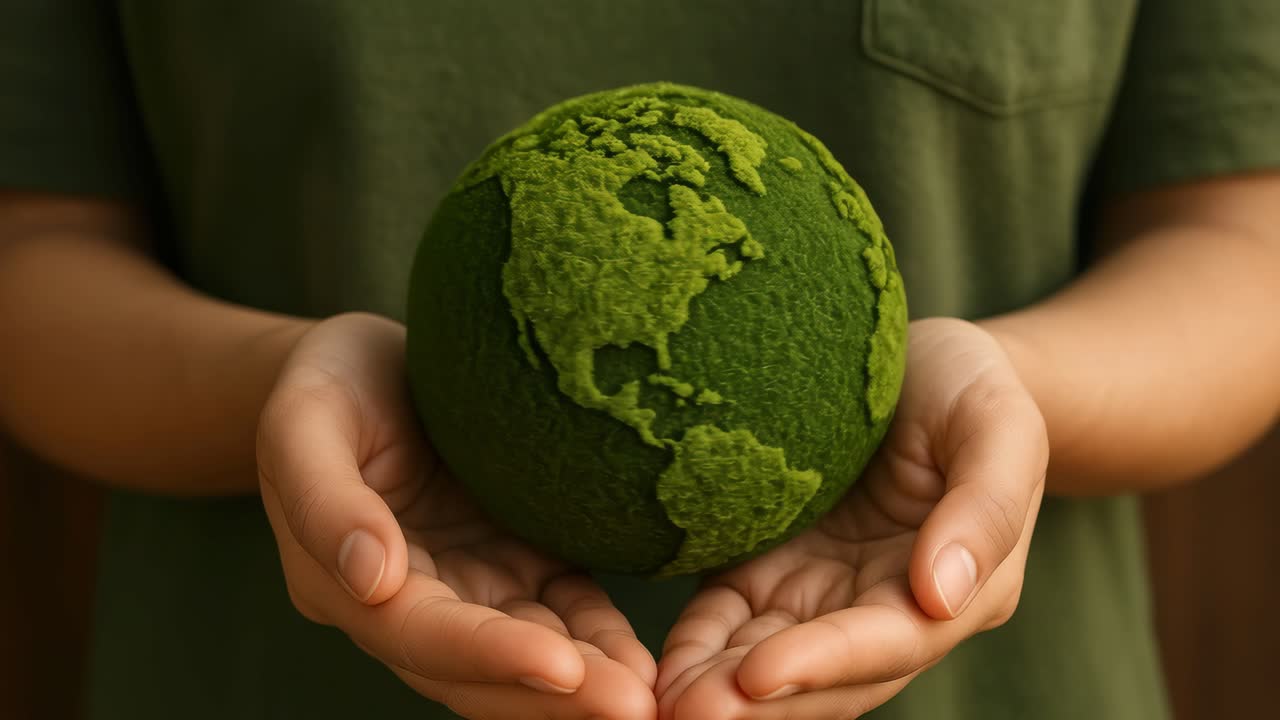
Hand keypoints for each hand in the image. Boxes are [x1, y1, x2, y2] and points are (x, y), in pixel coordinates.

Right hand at [257, 313, 655, 719]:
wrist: (367, 363)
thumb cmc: (327, 381)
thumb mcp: (303, 422)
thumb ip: (325, 502)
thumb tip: (374, 582)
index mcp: (343, 582)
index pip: (420, 635)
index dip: (488, 656)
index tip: (560, 667)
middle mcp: (410, 602)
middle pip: (479, 670)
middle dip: (553, 697)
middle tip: (631, 706)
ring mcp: (470, 584)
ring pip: (528, 653)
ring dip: (585, 683)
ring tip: (649, 696)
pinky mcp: (517, 559)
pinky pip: (563, 609)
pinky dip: (601, 636)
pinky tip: (645, 659)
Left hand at [655, 318, 1047, 718]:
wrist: (920, 363)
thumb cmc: (970, 385)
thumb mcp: (997, 425)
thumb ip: (984, 508)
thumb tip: (942, 598)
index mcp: (956, 590)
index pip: (888, 644)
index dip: (824, 664)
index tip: (759, 675)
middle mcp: (885, 607)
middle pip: (823, 675)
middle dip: (760, 703)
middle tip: (691, 713)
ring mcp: (822, 593)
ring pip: (769, 662)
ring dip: (719, 689)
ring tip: (664, 705)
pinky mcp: (771, 568)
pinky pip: (729, 619)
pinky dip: (697, 647)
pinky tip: (659, 670)